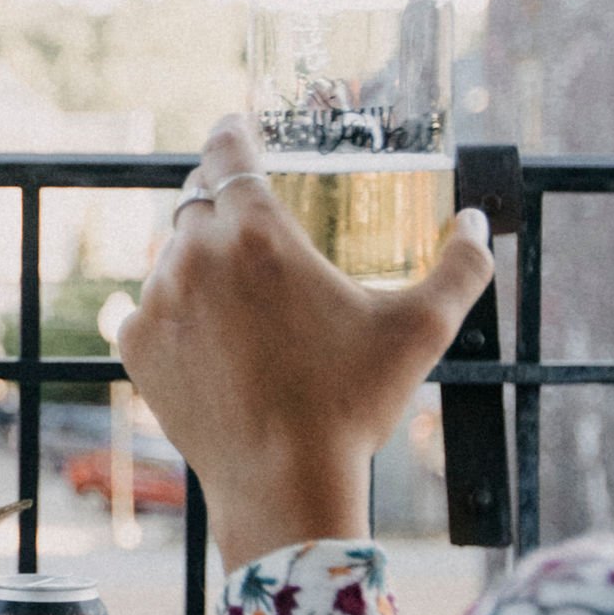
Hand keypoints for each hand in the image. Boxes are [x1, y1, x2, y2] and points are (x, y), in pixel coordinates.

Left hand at [116, 113, 493, 567]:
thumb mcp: (420, 330)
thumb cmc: (350, 404)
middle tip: (254, 218)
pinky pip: (150, 305)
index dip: (234, 132)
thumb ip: (461, 267)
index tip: (240, 129)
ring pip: (172, 253)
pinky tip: (210, 334)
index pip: (227, 150)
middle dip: (224, 198)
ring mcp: (158, 301)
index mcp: (256, 233)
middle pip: (199, 199)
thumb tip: (478, 222)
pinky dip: (176, 309)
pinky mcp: (135, 345)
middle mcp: (194, 254)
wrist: (283, 485)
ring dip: (200, 257)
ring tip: (240, 291)